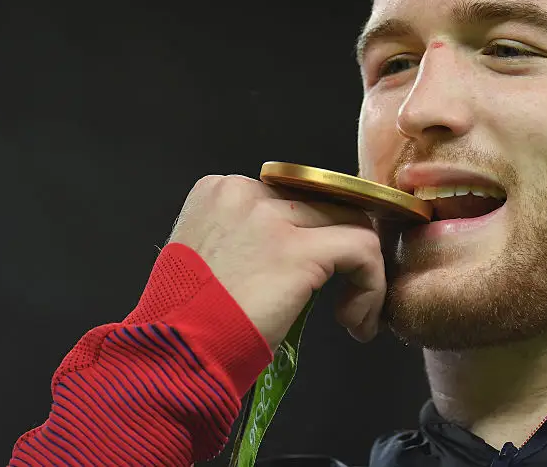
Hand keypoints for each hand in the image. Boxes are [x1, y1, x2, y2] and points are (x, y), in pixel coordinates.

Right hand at [167, 174, 385, 349]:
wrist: (175, 355)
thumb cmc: (186, 326)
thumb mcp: (210, 262)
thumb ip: (248, 241)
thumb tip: (294, 252)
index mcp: (218, 192)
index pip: (291, 197)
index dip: (311, 236)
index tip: (310, 279)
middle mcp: (245, 192)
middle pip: (323, 204)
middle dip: (341, 250)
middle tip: (343, 296)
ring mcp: (272, 217)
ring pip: (350, 221)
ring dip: (363, 270)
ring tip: (353, 315)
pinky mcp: (300, 249)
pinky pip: (362, 248)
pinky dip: (371, 284)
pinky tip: (355, 320)